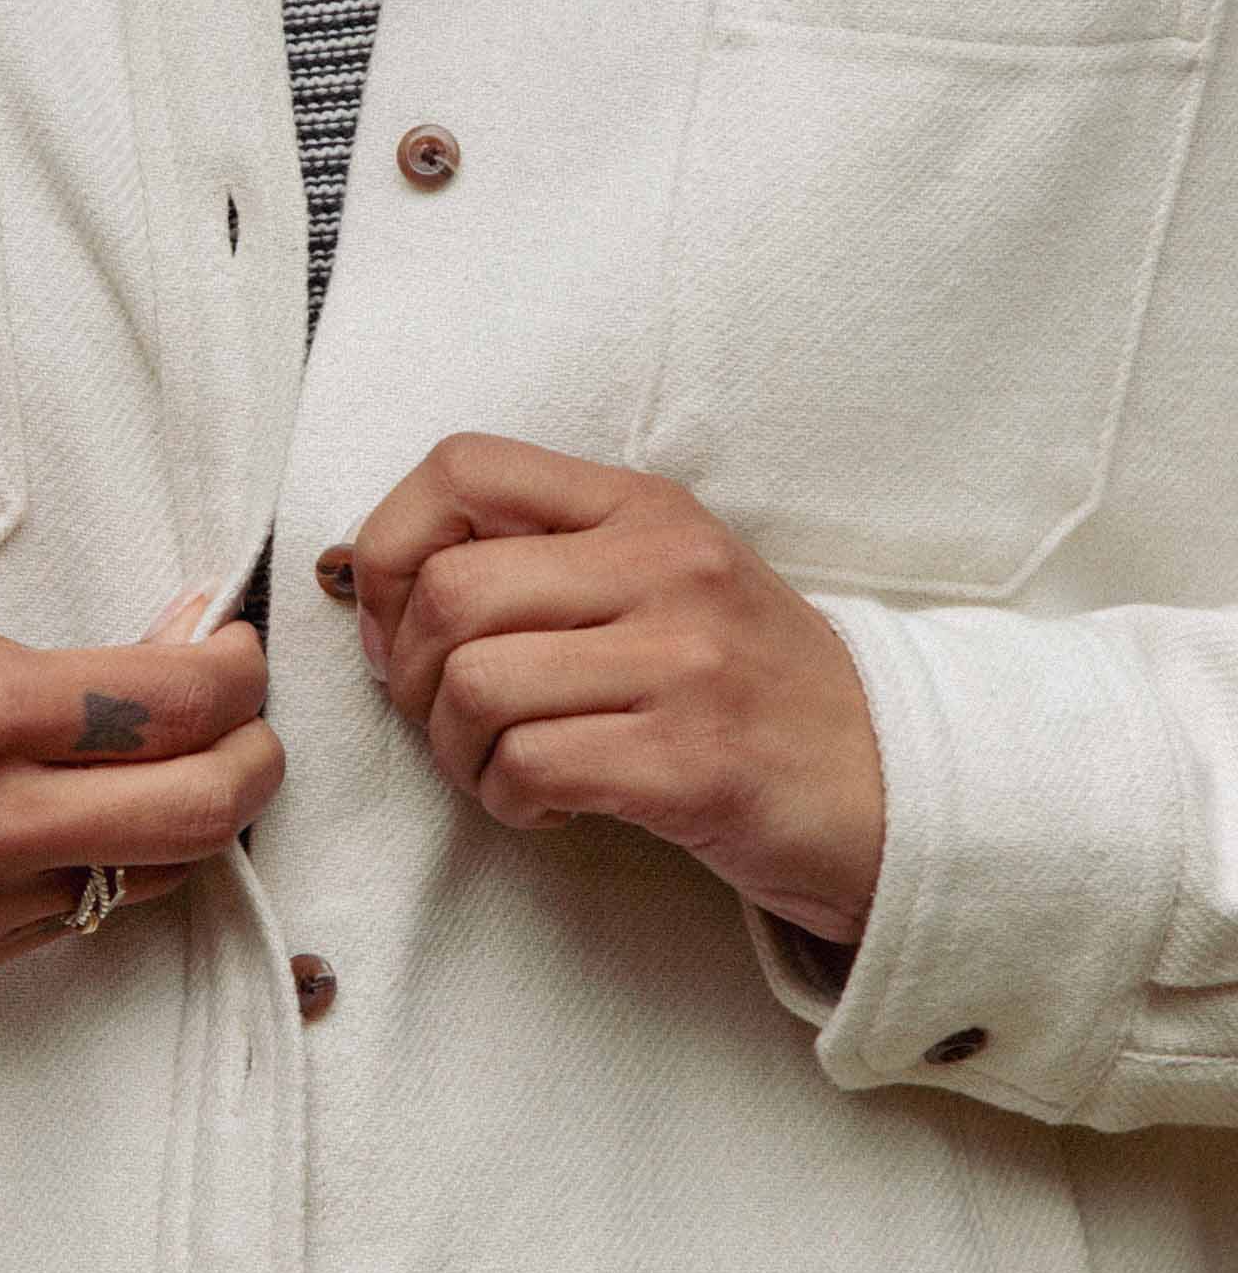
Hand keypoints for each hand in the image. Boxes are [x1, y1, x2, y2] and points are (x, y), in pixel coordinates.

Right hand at [0, 589, 283, 977]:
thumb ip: (65, 660)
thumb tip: (185, 641)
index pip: (178, 701)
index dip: (235, 670)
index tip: (235, 650)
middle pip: (201, 808)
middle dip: (255, 756)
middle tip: (248, 723)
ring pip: (155, 874)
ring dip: (194, 820)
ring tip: (182, 770)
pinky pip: (82, 914)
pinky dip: (114, 866)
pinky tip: (99, 821)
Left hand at [330, 434, 884, 945]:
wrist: (901, 787)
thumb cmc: (752, 691)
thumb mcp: (665, 584)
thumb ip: (544, 563)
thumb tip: (372, 589)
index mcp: (645, 508)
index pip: (462, 466)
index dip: (390, 545)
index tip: (397, 621)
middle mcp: (667, 566)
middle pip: (448, 590)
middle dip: (410, 675)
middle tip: (446, 721)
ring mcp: (686, 662)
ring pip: (474, 685)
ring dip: (456, 752)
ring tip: (504, 769)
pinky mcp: (693, 763)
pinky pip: (529, 767)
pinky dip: (509, 801)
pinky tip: (552, 806)